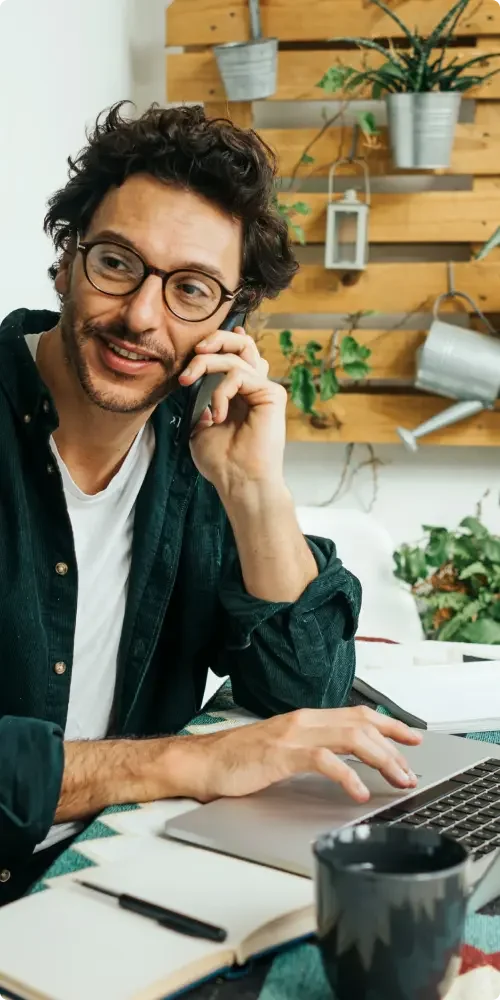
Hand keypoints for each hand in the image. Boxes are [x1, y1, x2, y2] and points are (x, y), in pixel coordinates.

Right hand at [165, 706, 421, 803]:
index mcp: (305, 719)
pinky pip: (323, 761)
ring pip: (350, 738)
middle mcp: (303, 721)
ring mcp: (292, 736)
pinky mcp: (281, 754)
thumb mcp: (282, 751)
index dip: (389, 724)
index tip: (413, 736)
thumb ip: (311, 751)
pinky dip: (346, 775)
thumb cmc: (236, 761)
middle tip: (411, 771)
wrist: (201, 763)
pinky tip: (358, 792)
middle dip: (393, 747)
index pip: (357, 715)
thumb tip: (344, 765)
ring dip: (381, 759)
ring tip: (397, 780)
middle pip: (361, 724)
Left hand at [177, 327, 287, 493]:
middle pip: (242, 342)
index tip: (192, 357)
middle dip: (215, 339)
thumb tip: (192, 378)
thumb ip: (199, 400)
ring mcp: (264, 389)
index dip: (215, 345)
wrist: (238, 481)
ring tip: (188, 382)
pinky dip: (220, 391)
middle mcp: (254, 387)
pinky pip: (239, 376)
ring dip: (205, 363)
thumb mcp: (199, 424)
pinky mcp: (272, 394)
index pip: (233, 355)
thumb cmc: (221, 461)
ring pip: (237, 353)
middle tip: (194, 351)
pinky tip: (217, 415)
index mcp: (239, 393)